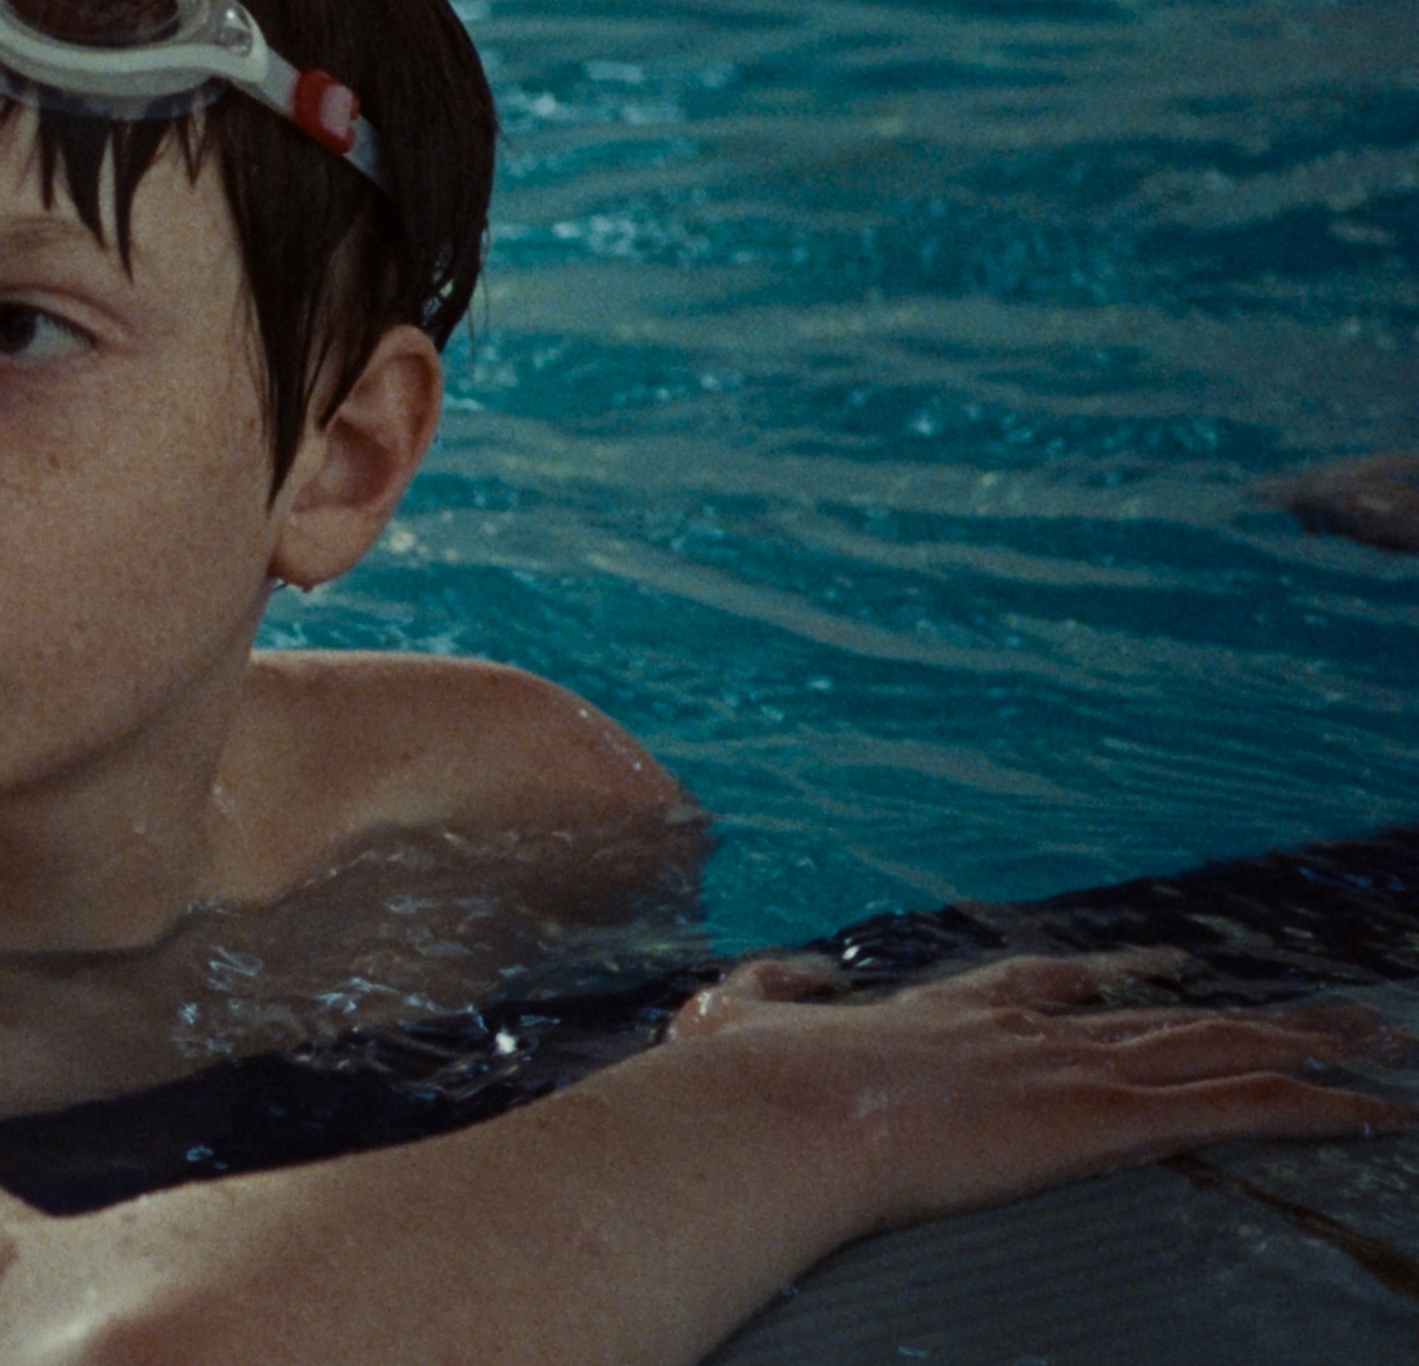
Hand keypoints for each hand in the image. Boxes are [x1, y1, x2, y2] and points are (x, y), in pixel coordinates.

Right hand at [663, 950, 1413, 1232]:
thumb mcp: (730, 1020)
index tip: (1157, 967)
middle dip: (1238, 1011)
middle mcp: (1017, 1030)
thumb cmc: (737, 1088)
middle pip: (1154, 1013)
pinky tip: (1368, 1104)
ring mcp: (1063, 1068)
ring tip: (1377, 1042)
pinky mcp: (1096, 1117)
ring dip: (1301, 1044)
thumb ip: (768, 995)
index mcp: (941, 1015)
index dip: (1110, 978)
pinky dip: (1310, 1105)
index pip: (1048, 986)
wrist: (767, 1115)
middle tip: (1313, 1009)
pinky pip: (1232, 1107)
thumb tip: (788, 984)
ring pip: (1213, 1048)